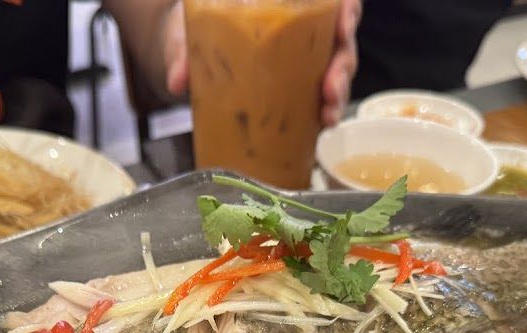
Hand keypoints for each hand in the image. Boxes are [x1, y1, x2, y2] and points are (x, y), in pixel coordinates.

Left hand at [164, 0, 359, 125]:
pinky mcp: (296, 90)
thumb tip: (177, 81)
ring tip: (327, 114)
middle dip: (342, 65)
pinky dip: (323, 113)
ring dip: (337, 95)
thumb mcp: (188, 33)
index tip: (344, 25)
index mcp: (289, 3)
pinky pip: (319, 99)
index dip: (348, 12)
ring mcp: (304, 62)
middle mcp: (304, 31)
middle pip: (340, 42)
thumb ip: (183, 52)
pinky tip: (321, 126)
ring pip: (336, 73)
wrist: (189, 49)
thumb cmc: (198, 28)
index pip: (337, 2)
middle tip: (329, 87)